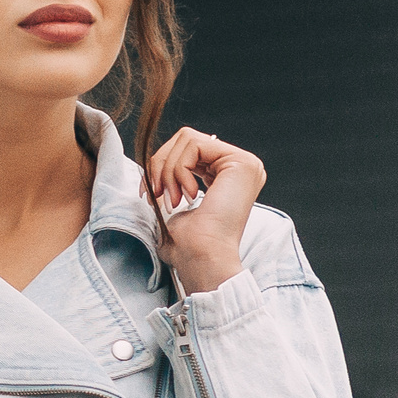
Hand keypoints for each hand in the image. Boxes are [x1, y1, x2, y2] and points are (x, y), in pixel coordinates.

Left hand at [144, 127, 265, 293]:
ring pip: (187, 139)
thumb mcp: (175, 199)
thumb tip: (155, 163)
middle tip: (157, 195)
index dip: (162, 165)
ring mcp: (246, 163)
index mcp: (229, 175)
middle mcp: (242, 167)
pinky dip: (178, 169)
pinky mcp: (241, 162)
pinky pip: (193, 145)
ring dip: (168, 170)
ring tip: (173, 200)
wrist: (202, 258)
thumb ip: (174, 176)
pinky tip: (187, 197)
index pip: (188, 149)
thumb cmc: (188, 242)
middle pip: (186, 139)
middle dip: (161, 165)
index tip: (151, 194)